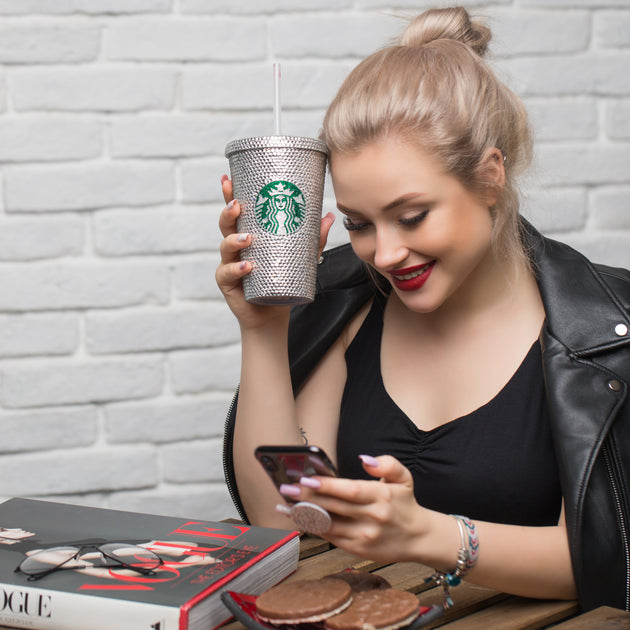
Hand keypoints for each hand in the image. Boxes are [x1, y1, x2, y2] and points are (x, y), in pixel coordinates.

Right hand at [215, 175, 335, 329]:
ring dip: (234, 240)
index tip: (227, 179)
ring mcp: (229, 264)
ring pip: (225, 247)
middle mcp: (235, 247)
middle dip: (228, 212)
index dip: (230, 195)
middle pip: (226, 224)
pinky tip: (247, 266)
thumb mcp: (300, 259)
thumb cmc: (282, 281)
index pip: (237, 211)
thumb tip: (328, 217)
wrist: (272, 314)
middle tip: (237, 205)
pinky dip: (237, 269)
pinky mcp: (228, 283)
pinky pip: (228, 273)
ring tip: (247, 239)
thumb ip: (312, 240)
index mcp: (248, 234)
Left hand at [282, 455, 433, 562]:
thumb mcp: (404, 478)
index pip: (351, 490)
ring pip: (329, 525)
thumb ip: (387, 464)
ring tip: (284, 505)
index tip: (307, 479)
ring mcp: (364, 536)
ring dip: (304, 515)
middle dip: (308, 498)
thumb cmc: (405, 503)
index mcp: (381, 497)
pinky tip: (298, 519)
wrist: (419, 538)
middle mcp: (373, 518)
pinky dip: (313, 528)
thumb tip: (365, 460)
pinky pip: (331, 537)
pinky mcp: (358, 549)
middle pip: (335, 507)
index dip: (328, 486)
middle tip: (287, 489)